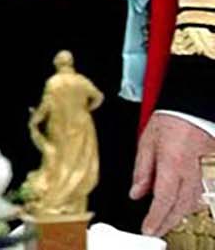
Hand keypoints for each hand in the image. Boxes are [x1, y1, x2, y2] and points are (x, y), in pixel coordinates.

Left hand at [133, 112, 214, 235]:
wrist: (192, 111)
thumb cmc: (169, 122)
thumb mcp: (146, 142)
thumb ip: (142, 170)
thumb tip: (136, 193)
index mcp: (172, 164)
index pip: (163, 199)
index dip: (155, 218)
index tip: (147, 228)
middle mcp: (189, 173)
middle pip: (179, 207)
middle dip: (166, 223)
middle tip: (153, 231)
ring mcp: (201, 174)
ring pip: (191, 204)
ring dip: (177, 216)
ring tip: (162, 223)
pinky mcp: (206, 173)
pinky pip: (197, 195)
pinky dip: (186, 205)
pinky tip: (177, 209)